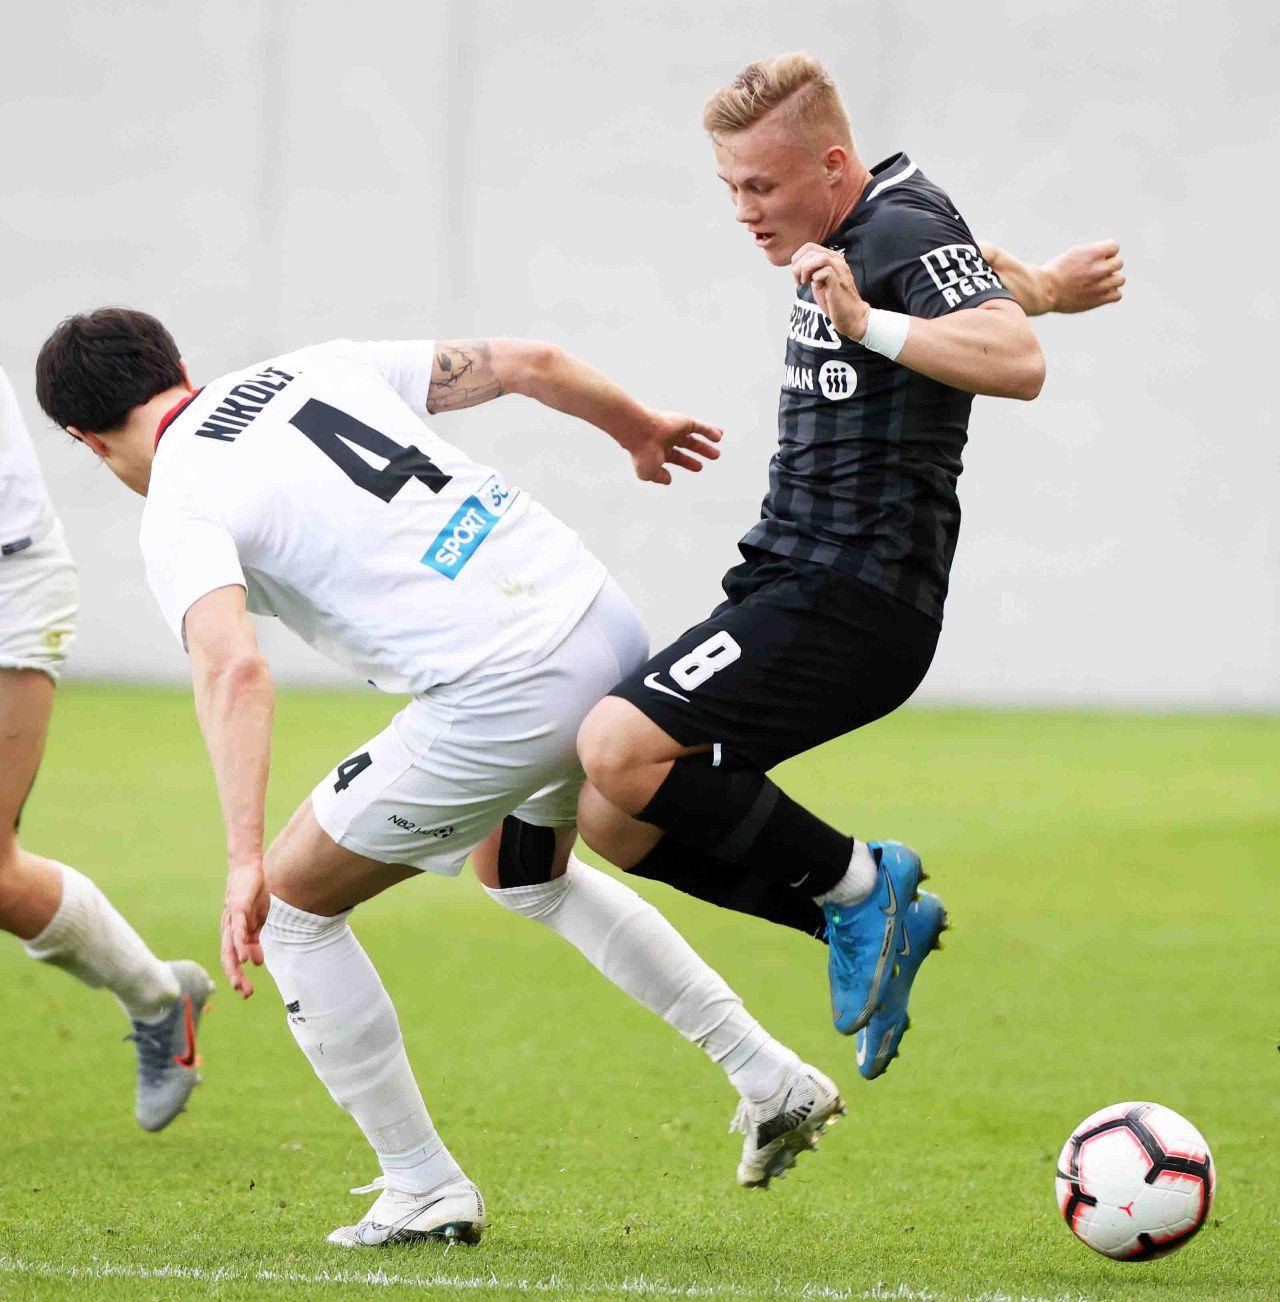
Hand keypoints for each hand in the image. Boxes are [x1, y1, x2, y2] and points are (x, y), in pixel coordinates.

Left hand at [221, 858, 269, 997]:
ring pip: (230, 948)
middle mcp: (228, 931)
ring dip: (234, 966)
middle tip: (244, 993)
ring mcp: (231, 920)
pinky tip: (244, 957)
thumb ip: (255, 941)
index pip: (233, 960)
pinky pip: (237, 929)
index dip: (238, 976)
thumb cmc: (253, 896)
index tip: (247, 992)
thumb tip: (256, 963)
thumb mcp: (257, 921)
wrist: (248, 870)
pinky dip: (239, 945)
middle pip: (228, 959)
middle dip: (235, 977)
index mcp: (233, 935)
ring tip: (240, 982)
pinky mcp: (237, 909)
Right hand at [624, 411, 722, 485]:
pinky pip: (699, 426)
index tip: (699, 467)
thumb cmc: (642, 453)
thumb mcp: (648, 472)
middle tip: (714, 456)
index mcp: (658, 450)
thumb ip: (659, 477)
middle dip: (700, 451)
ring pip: (694, 436)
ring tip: (719, 449)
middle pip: (687, 445)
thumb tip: (669, 481)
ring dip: (706, 443)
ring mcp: (675, 429)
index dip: (687, 462)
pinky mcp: (683, 422)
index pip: (675, 456)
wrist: (641, 432)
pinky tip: (719, 436)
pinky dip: (709, 430)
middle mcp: (666, 438)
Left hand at [790, 243, 868, 339]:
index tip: (797, 276)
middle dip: (798, 266)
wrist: (851, 316)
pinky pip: (825, 272)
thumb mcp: (819, 280)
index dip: (797, 259)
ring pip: (819, 257)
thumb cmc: (834, 300)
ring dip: (806, 270)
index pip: (809, 247)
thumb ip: (811, 271)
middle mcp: (837, 261)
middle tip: (800, 281)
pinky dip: (816, 279)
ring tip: (805, 283)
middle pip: (811, 250)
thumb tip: (796, 266)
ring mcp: (840, 271)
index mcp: (832, 258)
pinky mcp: (839, 282)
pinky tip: (817, 287)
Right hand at [1043, 240, 1124, 313]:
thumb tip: (1108, 258)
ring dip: (1111, 280)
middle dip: (1108, 266)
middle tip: (1094, 272)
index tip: (1095, 258)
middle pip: (1118, 263)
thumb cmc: (1055, 272)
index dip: (1106, 252)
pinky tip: (1100, 293)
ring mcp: (1100, 285)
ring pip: (1120, 279)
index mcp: (1092, 254)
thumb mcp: (1073, 254)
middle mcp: (1098, 268)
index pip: (1114, 247)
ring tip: (1097, 283)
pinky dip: (1111, 294)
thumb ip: (1093, 254)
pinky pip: (1117, 295)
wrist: (1044, 291)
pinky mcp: (1098, 300)